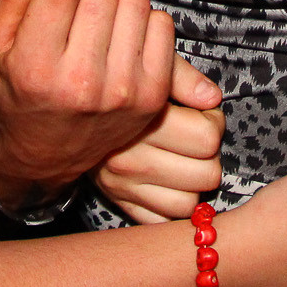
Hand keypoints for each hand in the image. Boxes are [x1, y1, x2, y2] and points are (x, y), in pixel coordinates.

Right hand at [0, 0, 191, 195]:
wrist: (45, 154)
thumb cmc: (16, 88)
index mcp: (34, 67)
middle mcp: (80, 83)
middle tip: (77, 6)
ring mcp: (121, 92)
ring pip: (134, 3)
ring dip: (117, 3)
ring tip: (99, 24)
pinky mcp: (152, 97)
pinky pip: (162, 25)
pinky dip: (144, 23)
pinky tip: (122, 40)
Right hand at [96, 59, 224, 222]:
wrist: (73, 109)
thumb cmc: (123, 84)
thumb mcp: (150, 65)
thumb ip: (182, 77)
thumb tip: (212, 98)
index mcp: (138, 123)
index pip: (207, 138)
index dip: (213, 122)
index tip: (202, 113)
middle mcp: (127, 160)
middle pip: (206, 174)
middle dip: (208, 154)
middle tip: (195, 137)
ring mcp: (122, 187)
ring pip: (188, 204)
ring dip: (193, 184)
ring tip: (184, 160)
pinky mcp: (119, 204)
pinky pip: (163, 221)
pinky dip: (173, 205)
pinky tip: (171, 183)